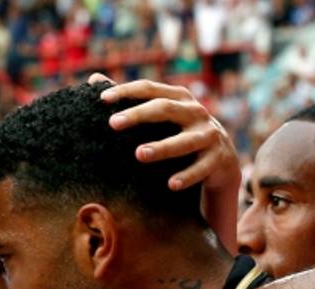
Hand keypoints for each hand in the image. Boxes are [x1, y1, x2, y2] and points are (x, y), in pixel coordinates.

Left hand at [90, 74, 239, 193]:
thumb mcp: (161, 115)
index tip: (102, 98)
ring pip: (185, 141)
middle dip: (139, 115)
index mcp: (179, 97)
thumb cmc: (180, 132)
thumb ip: (130, 98)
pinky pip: (201, 168)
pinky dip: (187, 176)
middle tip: (113, 124)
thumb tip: (93, 78)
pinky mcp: (218, 159)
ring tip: (140, 154)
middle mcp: (196, 112)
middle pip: (165, 109)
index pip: (150, 88)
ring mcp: (209, 135)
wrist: (221, 160)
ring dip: (162, 148)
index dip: (127, 91)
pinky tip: (170, 184)